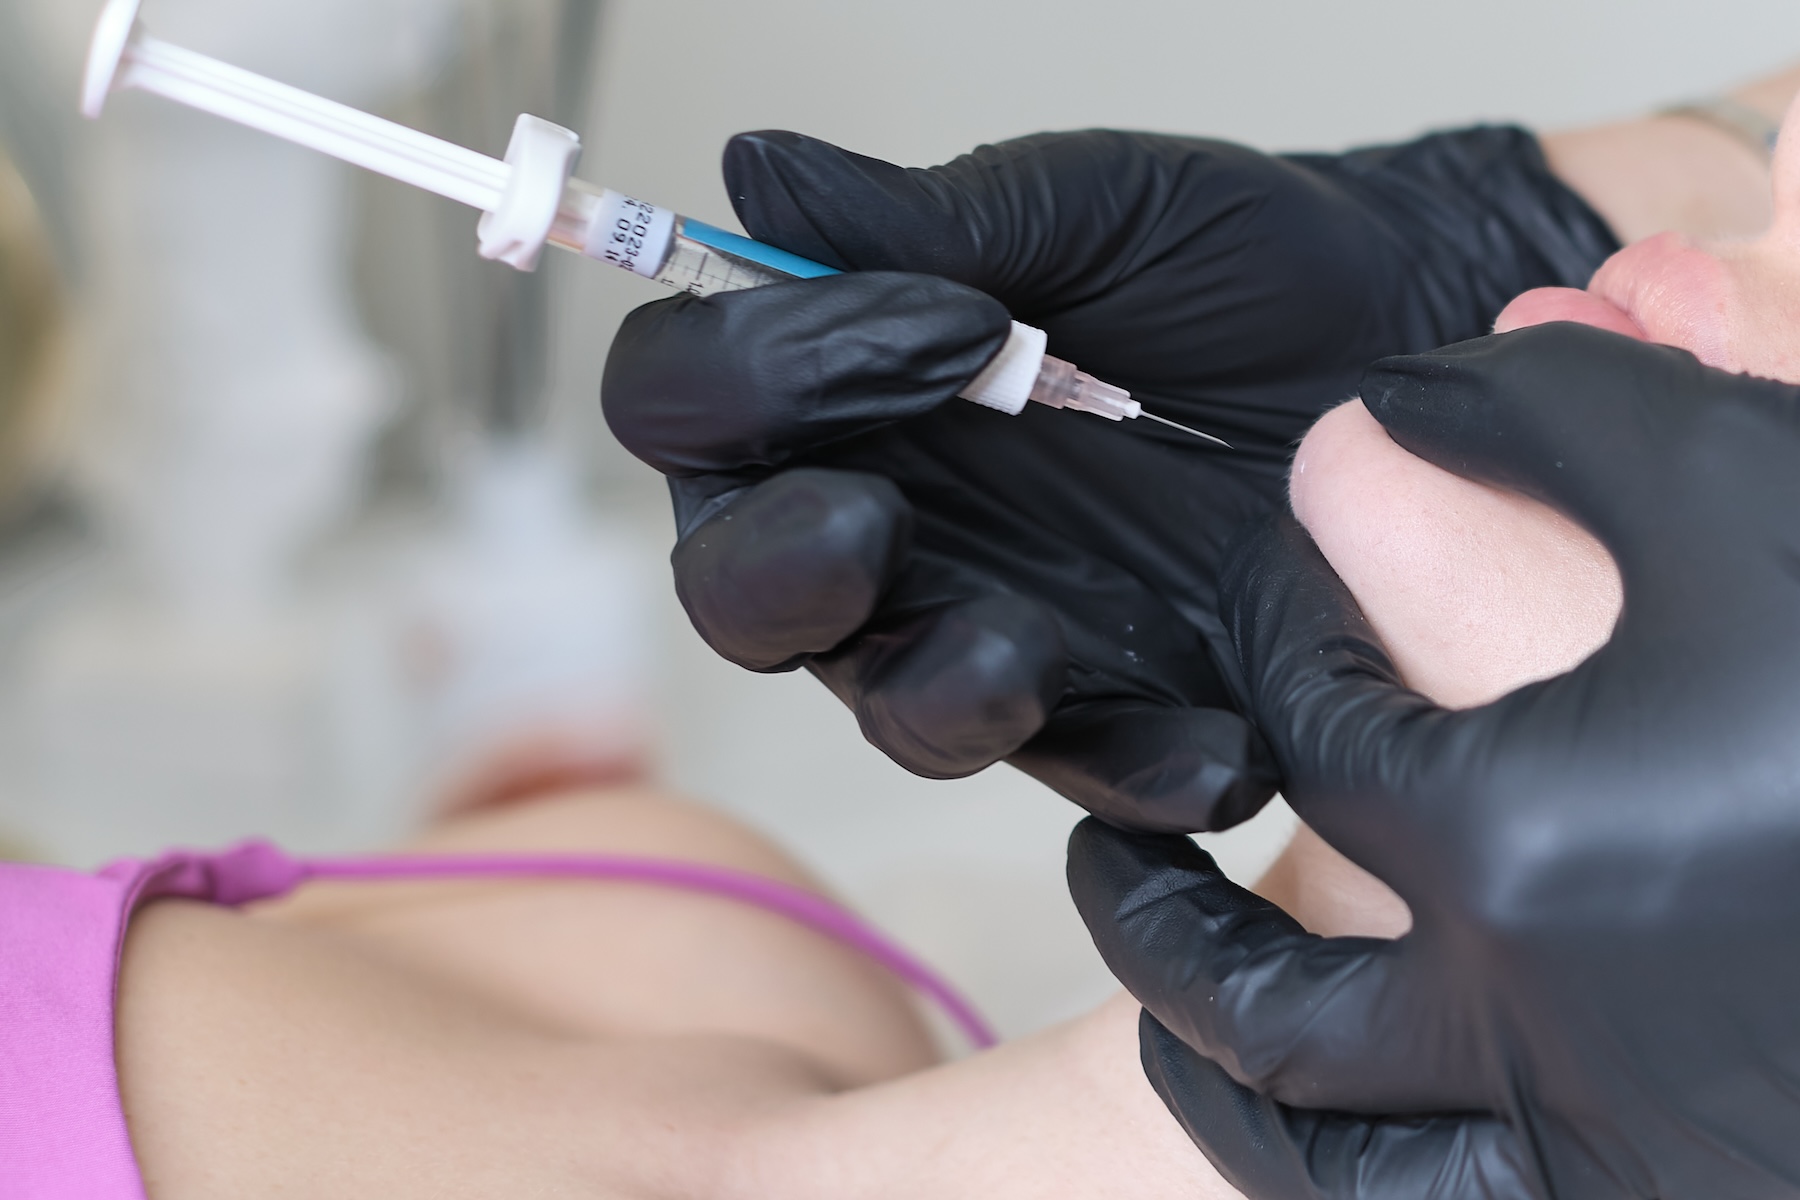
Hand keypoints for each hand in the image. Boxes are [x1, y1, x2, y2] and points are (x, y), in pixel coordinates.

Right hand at [602, 127, 1614, 830]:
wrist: (1409, 340)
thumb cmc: (1237, 263)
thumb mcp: (1088, 213)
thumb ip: (926, 218)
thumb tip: (756, 174)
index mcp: (840, 395)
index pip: (689, 405)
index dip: (755, 374)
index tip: (932, 317)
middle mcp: (887, 529)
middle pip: (741, 593)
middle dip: (782, 571)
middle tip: (873, 520)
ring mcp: (994, 628)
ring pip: (893, 711)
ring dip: (936, 691)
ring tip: (1025, 645)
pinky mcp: (1121, 709)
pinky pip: (1097, 775)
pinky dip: (1143, 775)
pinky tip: (1218, 745)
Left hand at [1070, 323, 1799, 1196]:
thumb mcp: (1754, 484)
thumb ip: (1557, 414)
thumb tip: (1392, 408)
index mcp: (1515, 848)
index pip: (1313, 727)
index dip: (1278, 644)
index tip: (1281, 601)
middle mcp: (1530, 1038)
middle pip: (1246, 1000)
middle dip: (1148, 923)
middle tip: (1106, 863)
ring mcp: (1615, 1161)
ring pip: (1329, 1169)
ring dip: (1227, 1094)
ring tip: (1180, 1025)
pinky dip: (1364, 1194)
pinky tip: (1360, 1143)